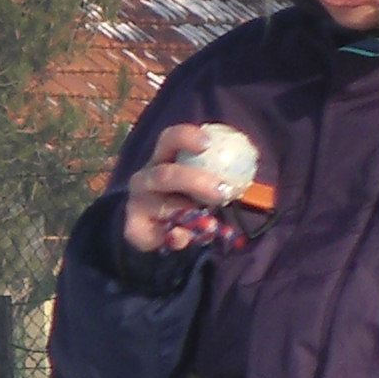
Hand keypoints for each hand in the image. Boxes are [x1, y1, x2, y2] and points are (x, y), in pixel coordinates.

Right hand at [119, 123, 247, 251]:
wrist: (155, 228)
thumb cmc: (185, 197)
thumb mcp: (199, 184)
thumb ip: (217, 179)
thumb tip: (244, 178)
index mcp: (163, 158)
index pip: (169, 139)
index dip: (186, 137)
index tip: (208, 143)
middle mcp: (146, 178)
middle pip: (165, 175)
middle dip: (195, 182)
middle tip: (222, 192)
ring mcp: (138, 203)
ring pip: (164, 207)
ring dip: (190, 215)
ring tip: (212, 225)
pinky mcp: (134, 228)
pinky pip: (155, 235)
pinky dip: (175, 238)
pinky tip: (185, 240)